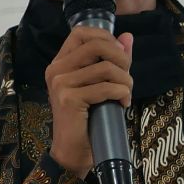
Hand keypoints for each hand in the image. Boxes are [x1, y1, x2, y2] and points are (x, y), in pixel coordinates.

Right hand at [44, 27, 133, 178]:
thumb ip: (113, 60)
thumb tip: (127, 37)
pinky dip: (122, 93)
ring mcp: (60, 83)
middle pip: (97, 45)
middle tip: (127, 78)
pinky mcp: (69, 99)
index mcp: (60, 62)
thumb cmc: (89, 117)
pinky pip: (106, 87)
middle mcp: (56, 69)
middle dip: (122, 59)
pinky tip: (123, 103)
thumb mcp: (101, 84)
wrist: (74, 150)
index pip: (81, 32)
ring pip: (106, 68)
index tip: (120, 55)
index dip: (106, 38)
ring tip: (126, 93)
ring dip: (125, 81)